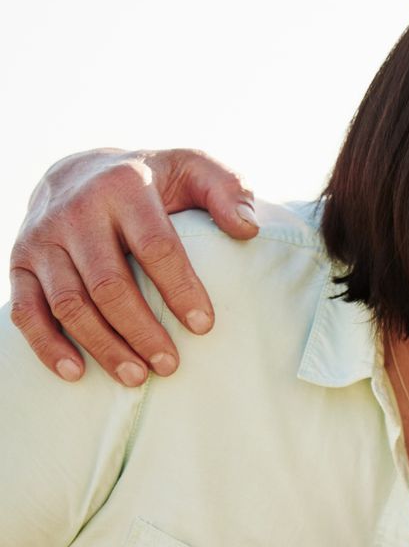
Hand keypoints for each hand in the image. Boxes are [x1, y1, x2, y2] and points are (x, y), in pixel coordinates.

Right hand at [9, 148, 256, 384]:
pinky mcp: (18, 262)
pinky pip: (25, 310)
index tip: (204, 327)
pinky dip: (48, 345)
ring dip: (102, 345)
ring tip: (136, 377)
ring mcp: (42, 240)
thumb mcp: (194, 169)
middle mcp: (76, 212)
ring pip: (69, 303)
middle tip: (170, 366)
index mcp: (124, 187)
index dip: (180, 289)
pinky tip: (75, 373)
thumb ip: (229, 190)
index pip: (155, 247)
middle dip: (141, 330)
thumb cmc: (151, 178)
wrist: (78, 170)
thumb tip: (248, 228)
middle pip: (108, 284)